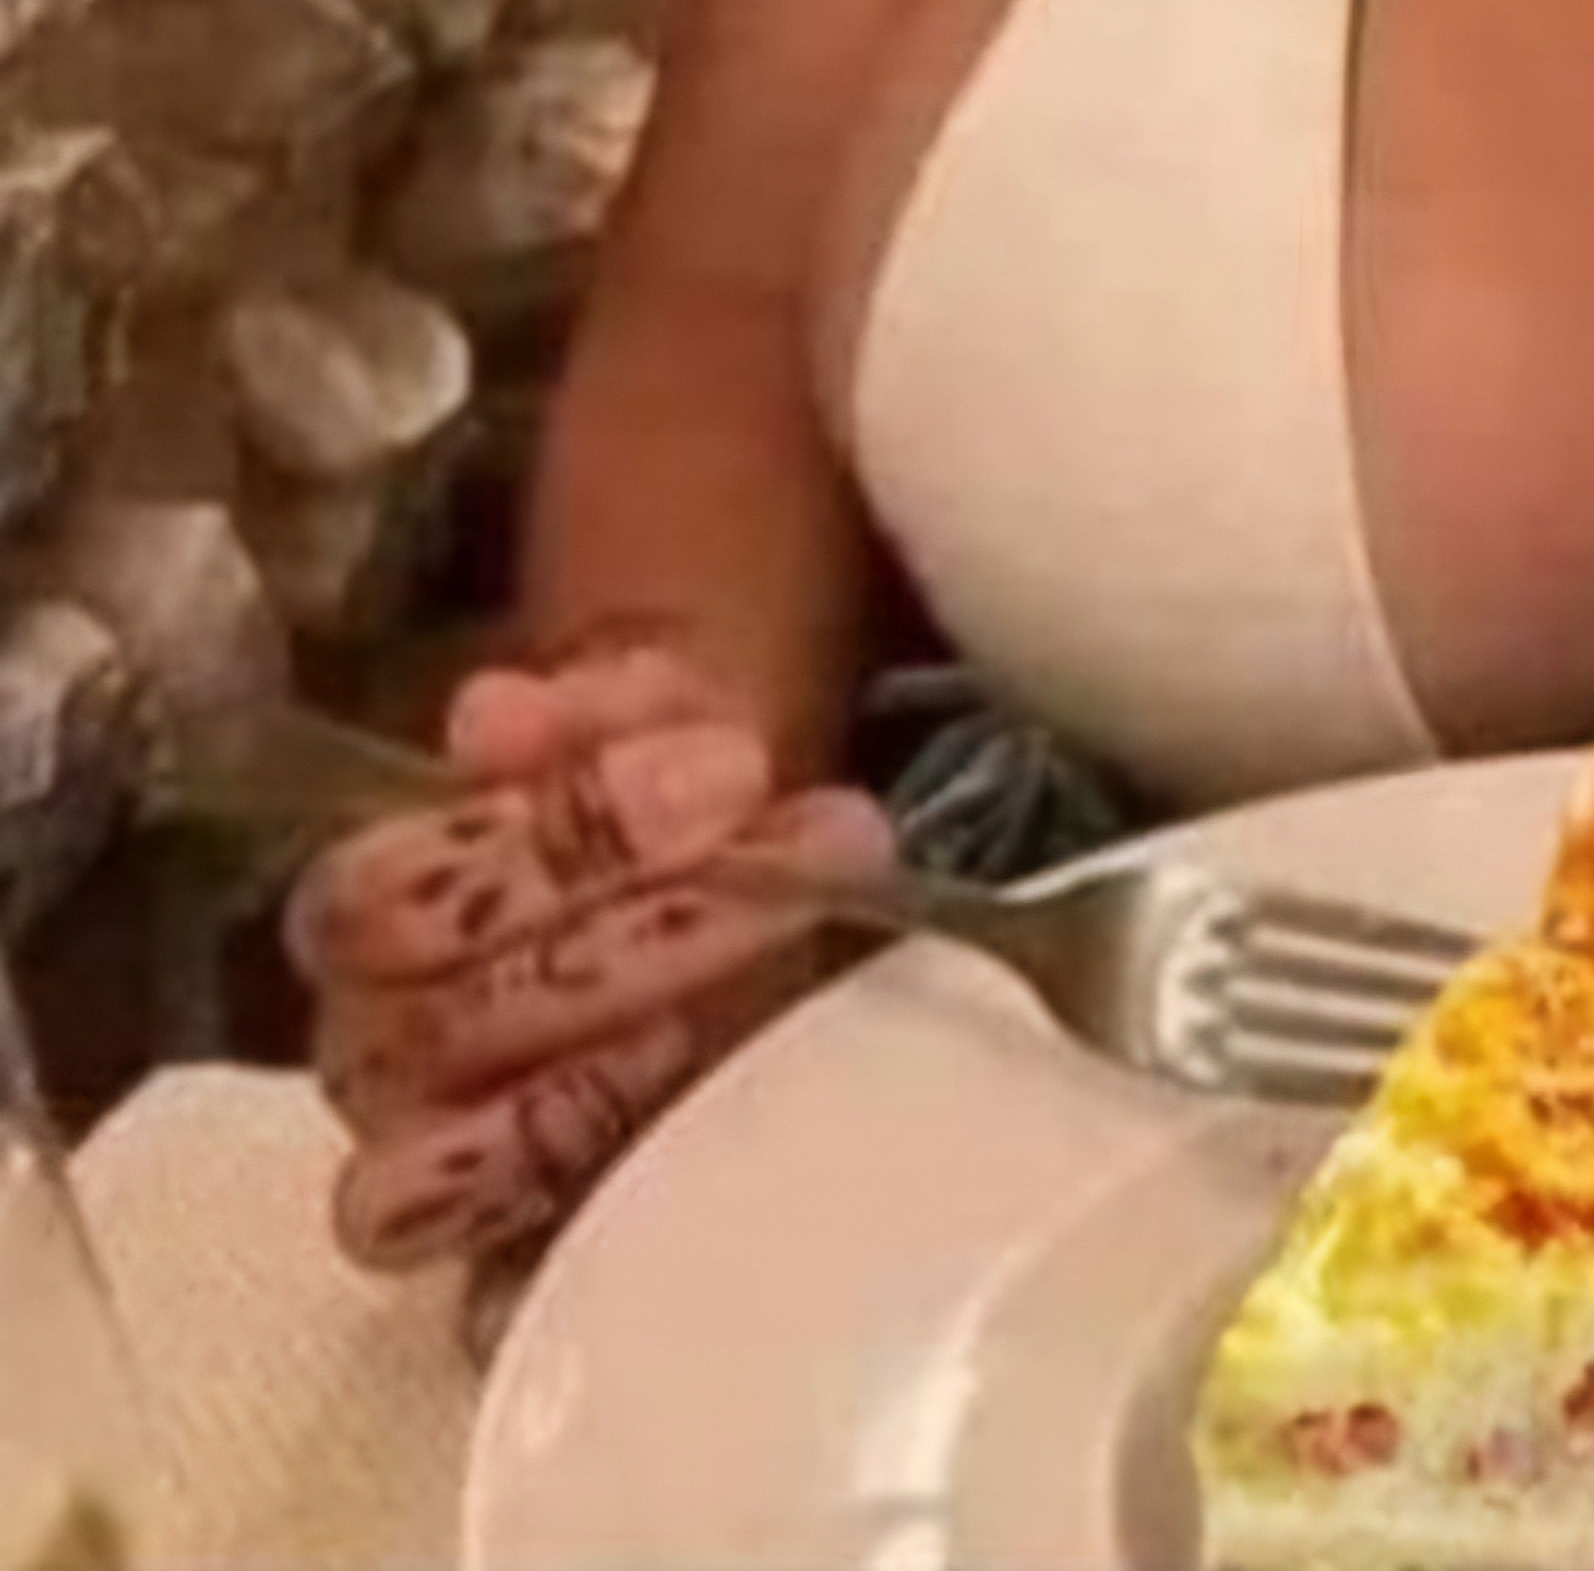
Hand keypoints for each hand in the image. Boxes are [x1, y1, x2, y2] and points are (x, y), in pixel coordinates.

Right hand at [289, 639, 891, 1284]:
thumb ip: (599, 705)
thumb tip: (492, 716)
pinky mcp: (504, 1269)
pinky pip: (487, 1300)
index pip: (386, 898)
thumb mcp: (672, 725)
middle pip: (440, 1026)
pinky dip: (568, 1243)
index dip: (558, 833)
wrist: (747, 896)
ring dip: (603, 1086)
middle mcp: (373, 1053)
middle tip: (809, 854)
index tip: (738, 763)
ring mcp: (433, 1174)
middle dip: (647, 933)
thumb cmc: (688, 811)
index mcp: (374, 913)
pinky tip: (691, 1157)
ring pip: (441, 1174)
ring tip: (750, 1006)